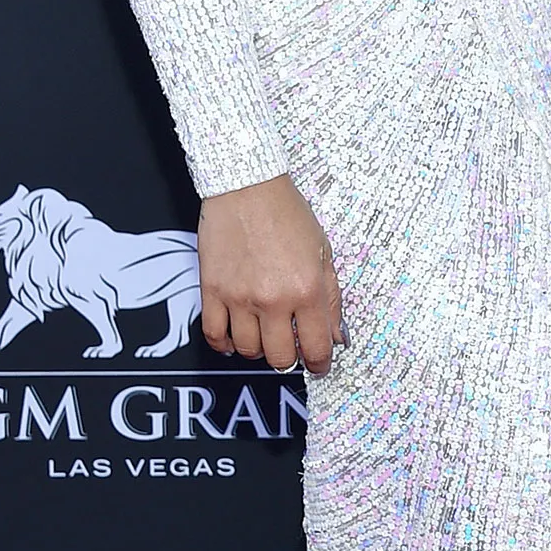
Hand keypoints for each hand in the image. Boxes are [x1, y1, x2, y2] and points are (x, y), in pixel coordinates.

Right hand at [197, 174, 344, 376]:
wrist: (247, 186)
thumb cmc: (287, 212)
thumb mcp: (323, 251)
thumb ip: (331, 297)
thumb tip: (337, 335)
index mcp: (306, 289)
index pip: (316, 347)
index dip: (320, 363)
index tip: (320, 364)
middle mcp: (273, 299)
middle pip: (281, 358)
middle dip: (290, 359)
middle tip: (292, 349)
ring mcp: (240, 298)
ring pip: (249, 351)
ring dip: (260, 350)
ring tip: (266, 335)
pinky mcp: (213, 291)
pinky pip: (215, 335)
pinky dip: (225, 344)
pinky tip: (235, 337)